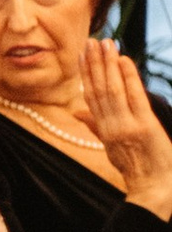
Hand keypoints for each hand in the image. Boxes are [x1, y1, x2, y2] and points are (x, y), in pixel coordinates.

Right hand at [83, 39, 171, 216]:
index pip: (92, 98)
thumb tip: (77, 112)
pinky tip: (123, 60)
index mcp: (104, 131)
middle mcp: (111, 127)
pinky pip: (133, 97)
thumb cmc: (138, 171)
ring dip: (107, 65)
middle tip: (90, 41)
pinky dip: (127, 77)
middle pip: (99, 90)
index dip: (86, 75)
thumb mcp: (112, 150)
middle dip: (94, 64)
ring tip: (104, 43)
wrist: (154, 191)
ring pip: (112, 90)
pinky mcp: (143, 126)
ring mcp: (126, 126)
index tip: (82, 55)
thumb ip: (95, 128)